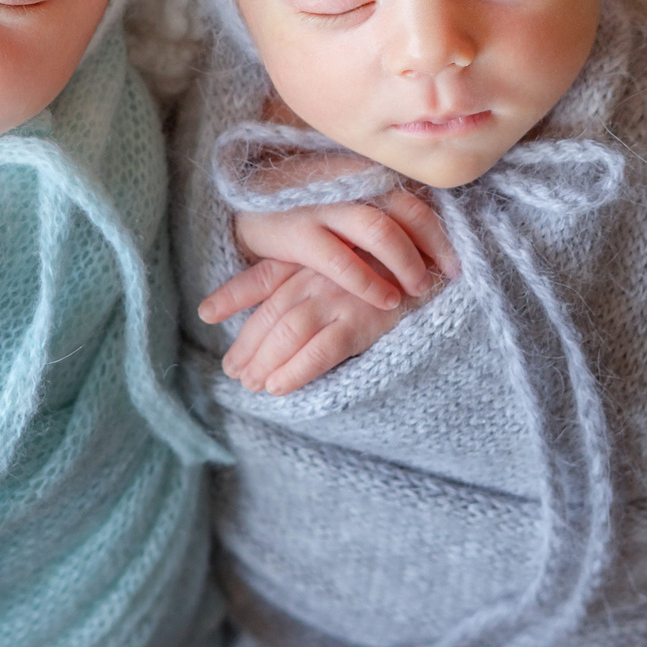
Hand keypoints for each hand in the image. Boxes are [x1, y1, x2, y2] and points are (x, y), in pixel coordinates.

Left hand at [203, 263, 410, 395]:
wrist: (440, 269)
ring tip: (252, 384)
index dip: (232, 295)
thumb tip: (290, 308)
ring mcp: (340, 296)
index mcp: (314, 258)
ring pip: (287, 333)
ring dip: (264, 362)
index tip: (206, 312)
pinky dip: (295, 371)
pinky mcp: (362, 320)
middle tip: (234, 370)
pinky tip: (278, 387)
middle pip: (270, 314)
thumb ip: (319, 274)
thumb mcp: (352, 261)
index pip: (263, 276)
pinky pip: (319, 351)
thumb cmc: (397, 269)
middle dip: (247, 345)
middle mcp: (320, 275)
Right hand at [216, 189, 456, 313]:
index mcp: (366, 175)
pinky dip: (369, 282)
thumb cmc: (308, 202)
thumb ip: (380, 208)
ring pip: (380, 232)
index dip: (440, 235)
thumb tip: (428, 240)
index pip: (416, 202)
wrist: (248, 199)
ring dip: (406, 264)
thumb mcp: (347, 196)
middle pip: (406, 214)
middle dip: (431, 250)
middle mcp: (350, 184)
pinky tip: (385, 299)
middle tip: (444, 278)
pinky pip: (343, 261)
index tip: (455, 263)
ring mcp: (324, 206)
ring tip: (417, 290)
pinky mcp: (299, 233)